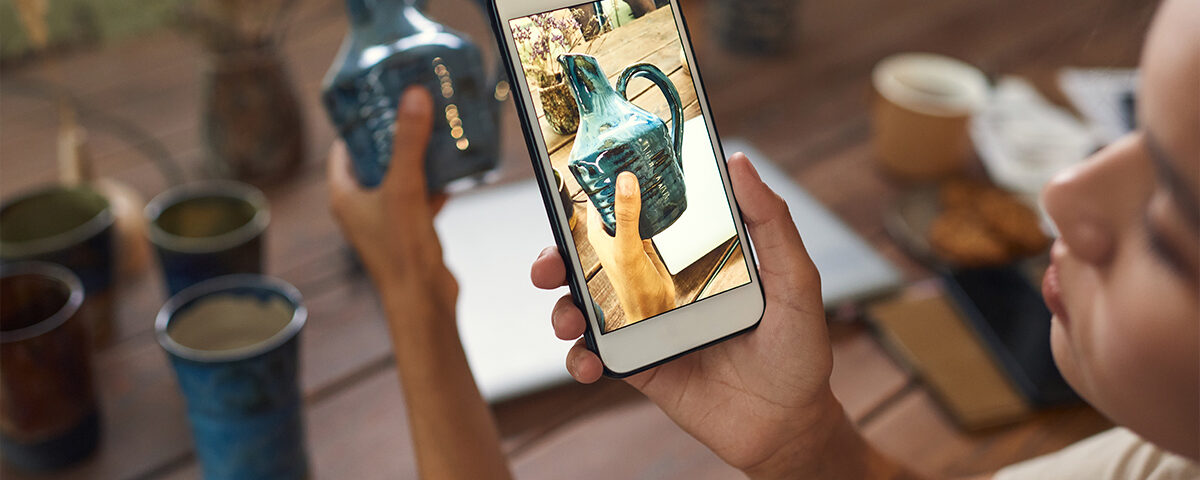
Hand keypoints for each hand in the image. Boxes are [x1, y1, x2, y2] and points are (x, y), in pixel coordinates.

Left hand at [328, 87, 456, 321]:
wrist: (424, 300)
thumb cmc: (403, 249)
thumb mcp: (405, 187)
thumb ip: (409, 141)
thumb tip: (413, 94)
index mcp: (344, 195)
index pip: (344, 148)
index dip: (360, 124)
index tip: (381, 100)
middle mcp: (358, 207)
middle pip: (375, 161)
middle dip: (395, 137)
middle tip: (415, 111)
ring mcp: (384, 222)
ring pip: (399, 179)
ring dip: (417, 159)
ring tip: (436, 135)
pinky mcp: (407, 233)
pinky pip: (418, 199)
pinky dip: (433, 186)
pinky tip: (453, 174)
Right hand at [531, 154, 852, 478]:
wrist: (789, 426)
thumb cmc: (798, 350)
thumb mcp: (796, 280)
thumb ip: (771, 223)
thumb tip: (739, 164)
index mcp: (693, 260)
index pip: (642, 224)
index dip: (604, 209)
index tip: (577, 193)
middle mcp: (664, 290)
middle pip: (597, 264)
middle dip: (559, 258)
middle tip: (549, 264)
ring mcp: (649, 330)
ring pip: (586, 309)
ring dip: (563, 308)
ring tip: (568, 318)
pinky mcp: (642, 367)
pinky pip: (598, 358)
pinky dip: (580, 359)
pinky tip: (588, 362)